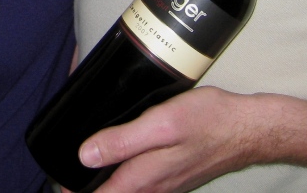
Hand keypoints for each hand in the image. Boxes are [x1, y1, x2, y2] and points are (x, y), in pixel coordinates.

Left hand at [80, 87, 264, 192]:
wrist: (248, 129)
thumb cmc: (207, 120)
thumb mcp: (161, 123)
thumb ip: (122, 141)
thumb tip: (84, 156)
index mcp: (144, 178)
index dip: (73, 192)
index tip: (58, 179)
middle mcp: (153, 188)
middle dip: (87, 190)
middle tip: (66, 173)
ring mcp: (165, 185)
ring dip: (106, 186)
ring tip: (86, 167)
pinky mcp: (174, 177)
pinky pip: (141, 185)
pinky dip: (124, 179)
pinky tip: (119, 160)